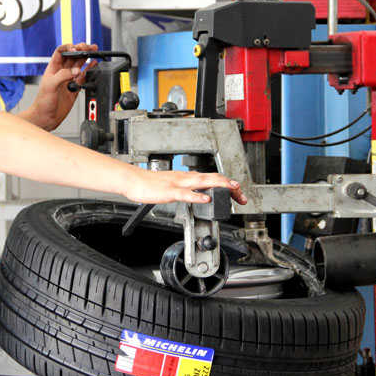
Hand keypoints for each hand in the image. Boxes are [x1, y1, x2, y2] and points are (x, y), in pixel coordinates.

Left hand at [24, 42, 97, 129]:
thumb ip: (62, 76)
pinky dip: (89, 70)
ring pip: (79, 64)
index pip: (61, 51)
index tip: (76, 48)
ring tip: (94, 51)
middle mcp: (61, 72)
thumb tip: (76, 71)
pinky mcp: (74, 88)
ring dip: (86, 57)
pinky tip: (94, 65)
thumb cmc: (42, 102)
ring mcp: (68, 80)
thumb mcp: (50, 85)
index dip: (69, 47)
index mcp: (53, 68)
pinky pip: (83, 76)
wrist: (45, 117)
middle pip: (72, 56)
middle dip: (81, 49)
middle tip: (89, 47)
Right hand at [124, 170, 247, 205]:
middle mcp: (186, 178)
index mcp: (187, 177)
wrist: (134, 180)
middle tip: (241, 194)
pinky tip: (205, 198)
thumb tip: (200, 193)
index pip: (212, 178)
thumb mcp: (174, 185)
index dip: (227, 184)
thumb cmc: (151, 184)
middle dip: (229, 185)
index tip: (237, 193)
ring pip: (202, 182)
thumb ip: (188, 188)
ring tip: (232, 190)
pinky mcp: (169, 191)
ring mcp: (178, 184)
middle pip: (212, 178)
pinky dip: (197, 195)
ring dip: (219, 185)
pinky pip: (185, 194)